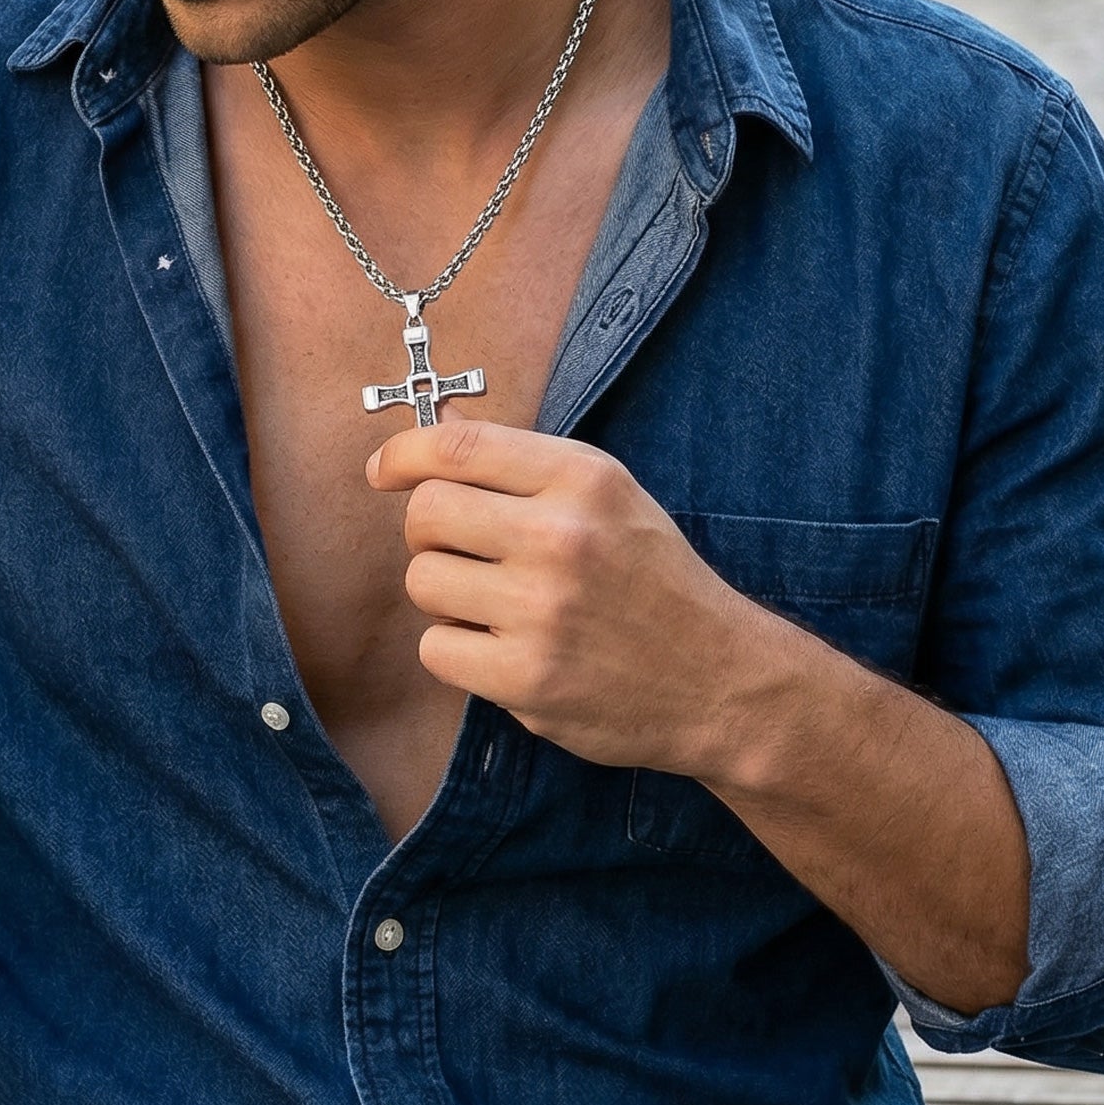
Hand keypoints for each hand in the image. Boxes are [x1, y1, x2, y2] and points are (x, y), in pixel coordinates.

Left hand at [368, 419, 777, 781]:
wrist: (721, 680)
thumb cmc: (653, 578)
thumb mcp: (607, 495)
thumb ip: (523, 462)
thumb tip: (440, 424)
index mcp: (582, 479)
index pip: (458, 446)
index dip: (403, 454)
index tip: (383, 470)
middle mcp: (561, 537)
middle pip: (425, 513)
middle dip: (429, 532)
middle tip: (464, 551)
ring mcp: (542, 611)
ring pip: (423, 582)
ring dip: (446, 595)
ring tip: (496, 604)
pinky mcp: (527, 678)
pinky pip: (436, 649)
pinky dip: (458, 650)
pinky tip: (503, 648)